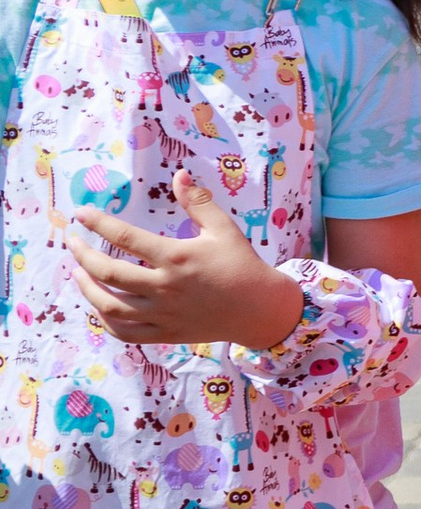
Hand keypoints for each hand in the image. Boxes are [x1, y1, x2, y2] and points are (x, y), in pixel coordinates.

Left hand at [66, 175, 303, 351]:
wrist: (260, 309)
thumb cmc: (241, 264)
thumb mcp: (224, 228)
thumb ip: (198, 202)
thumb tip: (179, 174)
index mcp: (176, 257)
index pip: (126, 237)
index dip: (99, 223)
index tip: (81, 214)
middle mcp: (164, 287)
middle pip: (109, 273)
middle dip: (83, 255)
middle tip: (72, 241)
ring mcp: (163, 315)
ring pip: (111, 306)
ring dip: (88, 289)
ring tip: (78, 273)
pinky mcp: (165, 334)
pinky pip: (125, 332)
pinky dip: (106, 320)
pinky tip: (99, 305)